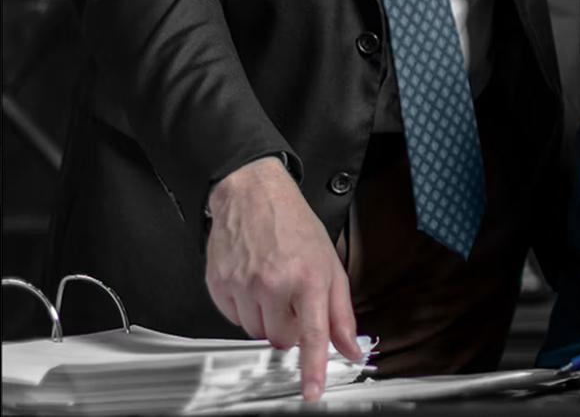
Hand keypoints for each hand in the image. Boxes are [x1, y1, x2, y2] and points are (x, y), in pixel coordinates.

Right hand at [205, 156, 361, 401]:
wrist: (254, 194)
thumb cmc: (294, 225)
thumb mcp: (330, 264)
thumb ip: (341, 312)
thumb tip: (352, 347)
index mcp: (308, 277)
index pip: (313, 334)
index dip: (313, 368)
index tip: (312, 392)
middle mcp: (274, 282)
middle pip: (281, 339)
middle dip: (289, 327)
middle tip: (291, 299)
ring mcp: (243, 284)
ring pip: (256, 331)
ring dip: (266, 318)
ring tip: (271, 285)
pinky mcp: (219, 284)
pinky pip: (233, 318)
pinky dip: (244, 308)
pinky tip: (251, 282)